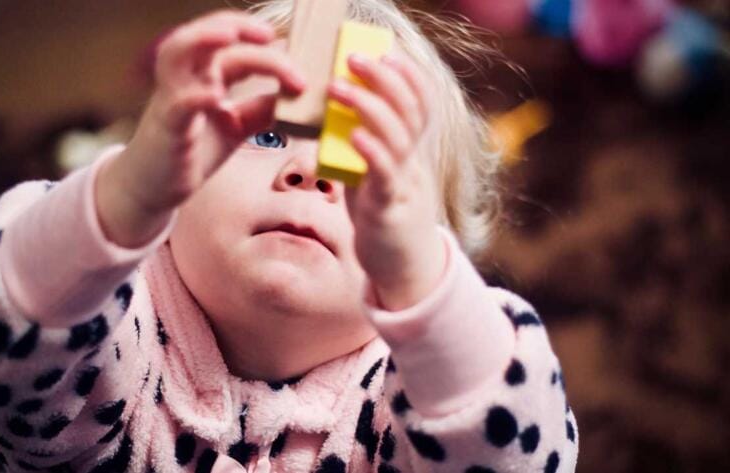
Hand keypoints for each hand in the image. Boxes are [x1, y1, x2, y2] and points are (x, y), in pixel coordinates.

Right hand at [114, 10, 305, 213]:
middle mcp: (185, 79)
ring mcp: (172, 99)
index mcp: (204, 74)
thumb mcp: (237, 126)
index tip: (294, 59)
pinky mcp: (167, 127)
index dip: (263, 46)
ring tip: (230, 36)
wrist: (154, 186)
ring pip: (176, 53)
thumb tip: (298, 94)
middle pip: (203, 34)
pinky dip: (196, 95)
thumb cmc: (193, 150)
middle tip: (268, 34)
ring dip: (202, 38)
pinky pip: (177, 103)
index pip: (232, 45)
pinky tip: (217, 96)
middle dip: (235, 25)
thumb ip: (263, 109)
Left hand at [327, 53, 446, 310]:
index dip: (409, 75)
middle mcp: (412, 164)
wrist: (402, 270)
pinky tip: (354, 135)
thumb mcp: (375, 175)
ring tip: (339, 86)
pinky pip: (384, 176)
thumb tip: (334, 116)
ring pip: (397, 138)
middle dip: (384, 79)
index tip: (388, 52)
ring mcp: (403, 186)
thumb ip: (364, 147)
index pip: (420, 104)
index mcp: (410, 153)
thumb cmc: (383, 217)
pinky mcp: (388, 211)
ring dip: (368, 107)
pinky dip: (371, 152)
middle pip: (409, 112)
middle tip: (354, 57)